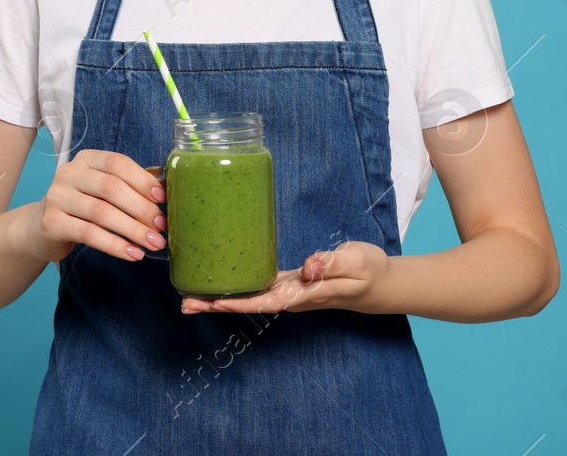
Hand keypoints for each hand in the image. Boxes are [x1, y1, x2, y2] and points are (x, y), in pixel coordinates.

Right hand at [28, 150, 166, 263]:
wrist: (41, 229)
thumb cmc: (81, 206)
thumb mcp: (102, 189)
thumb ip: (130, 185)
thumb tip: (164, 188)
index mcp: (86, 159)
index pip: (117, 163)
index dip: (142, 180)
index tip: (162, 198)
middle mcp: (68, 173)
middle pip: (111, 188)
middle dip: (141, 209)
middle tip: (161, 227)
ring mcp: (57, 197)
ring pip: (102, 213)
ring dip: (133, 230)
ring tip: (153, 243)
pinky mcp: (51, 223)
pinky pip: (89, 234)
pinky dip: (115, 245)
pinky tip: (133, 254)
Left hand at [180, 241, 389, 314]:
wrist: (381, 284)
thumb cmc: (369, 271)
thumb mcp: (356, 261)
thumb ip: (332, 263)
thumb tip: (308, 267)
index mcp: (305, 293)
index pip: (266, 302)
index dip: (239, 304)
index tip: (213, 303)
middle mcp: (293, 296)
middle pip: (249, 304)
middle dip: (217, 306)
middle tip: (185, 304)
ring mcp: (291, 292)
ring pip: (250, 298)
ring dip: (221, 300)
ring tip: (190, 298)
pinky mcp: (291, 283)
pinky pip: (259, 288)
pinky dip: (237, 288)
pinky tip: (221, 283)